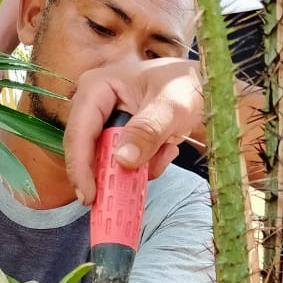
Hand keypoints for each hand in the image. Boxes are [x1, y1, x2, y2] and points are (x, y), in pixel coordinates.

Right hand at [63, 58, 204, 204]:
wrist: (203, 88)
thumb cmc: (185, 85)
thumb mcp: (171, 105)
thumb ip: (148, 130)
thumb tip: (122, 159)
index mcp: (96, 88)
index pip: (79, 132)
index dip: (80, 167)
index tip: (89, 197)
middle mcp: (94, 106)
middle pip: (88, 151)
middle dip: (113, 172)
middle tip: (131, 191)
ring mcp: (106, 124)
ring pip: (108, 162)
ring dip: (139, 167)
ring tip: (166, 149)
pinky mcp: (120, 139)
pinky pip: (124, 164)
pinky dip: (147, 165)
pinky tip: (167, 148)